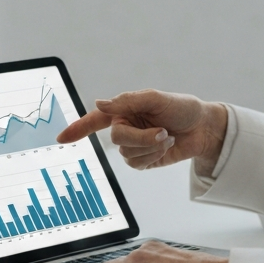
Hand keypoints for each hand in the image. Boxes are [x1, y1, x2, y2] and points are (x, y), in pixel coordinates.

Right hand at [56, 89, 227, 174]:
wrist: (203, 127)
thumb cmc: (182, 107)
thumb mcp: (157, 98)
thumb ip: (128, 101)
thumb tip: (100, 103)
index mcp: (124, 110)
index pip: (95, 120)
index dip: (78, 128)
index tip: (60, 138)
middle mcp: (125, 127)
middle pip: (117, 139)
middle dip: (142, 138)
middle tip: (163, 131)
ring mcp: (133, 145)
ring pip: (128, 154)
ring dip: (152, 147)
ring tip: (167, 136)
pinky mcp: (144, 160)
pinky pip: (138, 164)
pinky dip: (155, 155)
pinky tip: (167, 146)